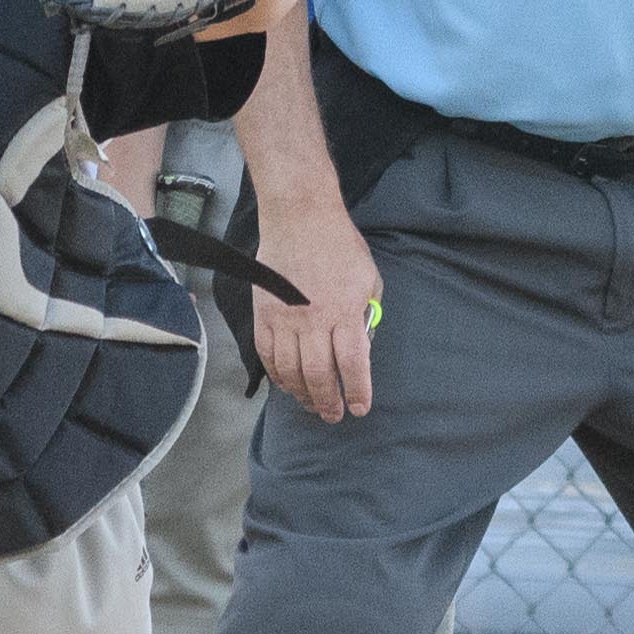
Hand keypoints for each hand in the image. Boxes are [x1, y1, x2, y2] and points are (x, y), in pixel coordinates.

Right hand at [252, 193, 382, 422]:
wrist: (300, 217)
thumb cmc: (340, 247)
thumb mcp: (369, 281)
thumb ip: (366, 316)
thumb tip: (361, 348)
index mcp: (345, 312)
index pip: (352, 364)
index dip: (357, 391)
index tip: (360, 408)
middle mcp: (314, 320)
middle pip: (319, 374)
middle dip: (328, 401)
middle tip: (333, 415)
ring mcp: (284, 318)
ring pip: (290, 370)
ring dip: (301, 393)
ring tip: (311, 405)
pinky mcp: (263, 313)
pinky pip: (267, 354)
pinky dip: (276, 374)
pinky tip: (287, 384)